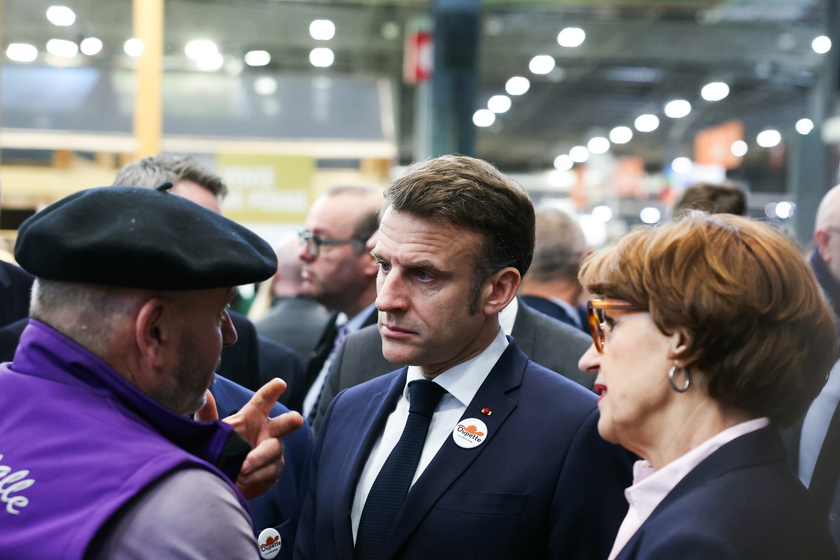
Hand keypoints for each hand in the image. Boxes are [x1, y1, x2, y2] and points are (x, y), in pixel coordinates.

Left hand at [196, 378, 303, 498]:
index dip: (271, 392)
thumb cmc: (221, 450)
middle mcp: (267, 431)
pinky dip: (255, 475)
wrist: (225, 481)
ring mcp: (273, 451)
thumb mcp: (212, 434)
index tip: (280, 383)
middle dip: (290, 421)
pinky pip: (269, 471)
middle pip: (282, 424)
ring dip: (257, 458)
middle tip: (296, 420)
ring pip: (272, 450)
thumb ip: (208, 416)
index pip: (263, 401)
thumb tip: (206, 393)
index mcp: (252, 417)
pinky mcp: (274, 470)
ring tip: (242, 467)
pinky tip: (243, 478)